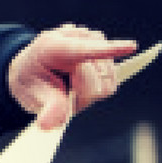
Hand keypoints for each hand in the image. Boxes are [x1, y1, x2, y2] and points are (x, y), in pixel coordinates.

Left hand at [8, 24, 136, 130]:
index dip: (108, 50)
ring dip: (89, 95)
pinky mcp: (107, 48)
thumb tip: (49, 125)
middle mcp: (78, 37)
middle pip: (97, 82)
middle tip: (62, 97)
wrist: (32, 66)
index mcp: (53, 46)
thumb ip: (46, 108)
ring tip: (70, 87)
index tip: (131, 46)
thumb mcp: (30, 94)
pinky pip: (111, 81)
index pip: (84, 51)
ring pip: (107, 83)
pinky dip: (97, 89)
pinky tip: (81, 82)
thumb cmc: (31, 79)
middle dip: (82, 98)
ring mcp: (95, 40)